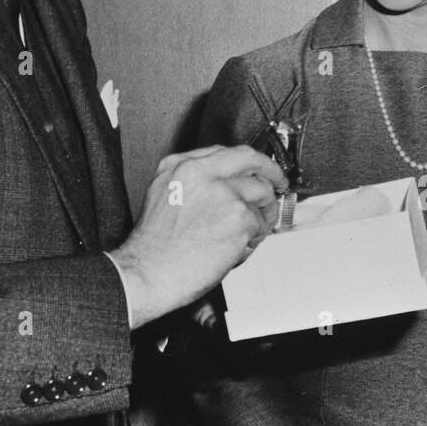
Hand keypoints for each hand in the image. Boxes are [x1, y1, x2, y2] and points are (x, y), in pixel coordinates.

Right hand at [112, 144, 285, 329]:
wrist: (147, 273)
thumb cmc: (153, 246)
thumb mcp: (163, 196)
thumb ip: (193, 181)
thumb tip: (225, 182)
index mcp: (181, 166)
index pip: (226, 152)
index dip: (247, 162)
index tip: (256, 169)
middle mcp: (202, 173)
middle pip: (250, 160)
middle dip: (271, 171)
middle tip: (279, 183)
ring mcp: (223, 193)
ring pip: (261, 193)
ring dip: (262, 214)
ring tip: (248, 233)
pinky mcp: (239, 218)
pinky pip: (260, 224)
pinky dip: (253, 239)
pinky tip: (235, 250)